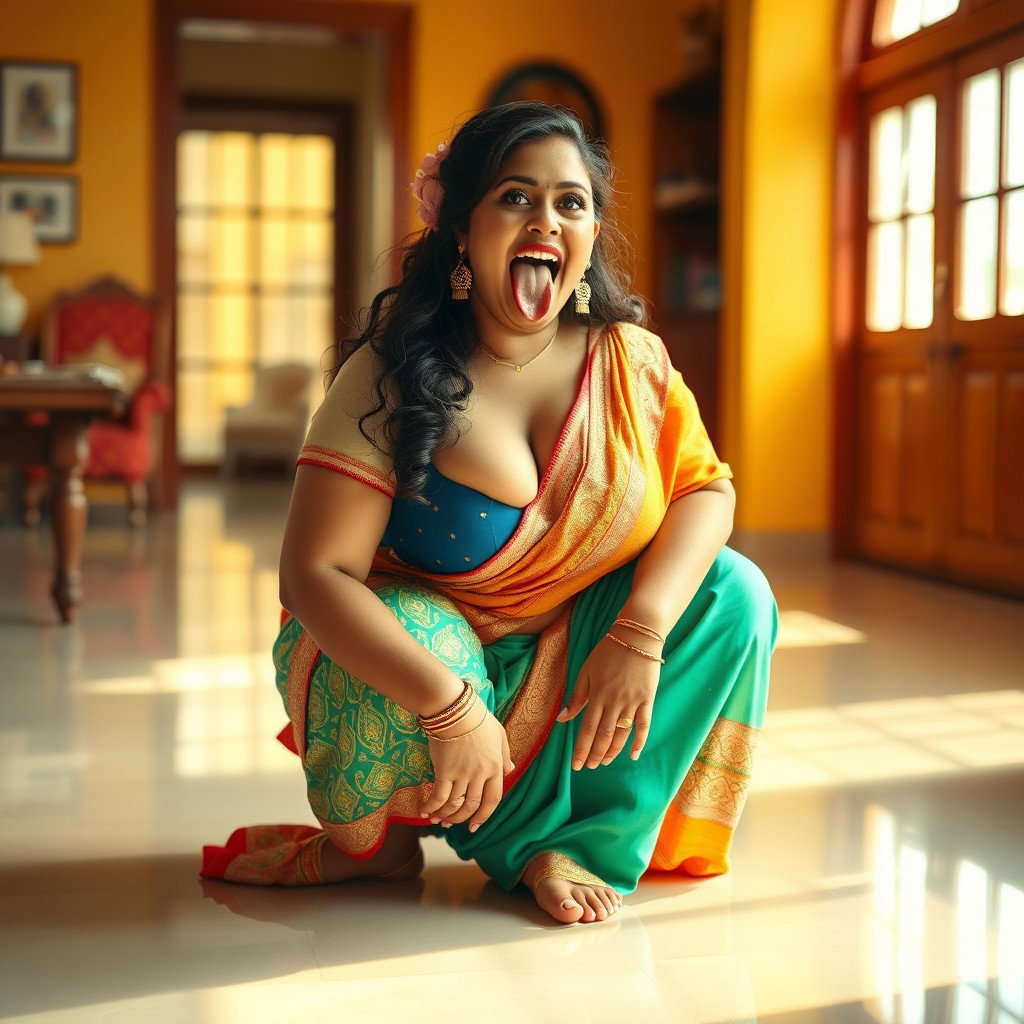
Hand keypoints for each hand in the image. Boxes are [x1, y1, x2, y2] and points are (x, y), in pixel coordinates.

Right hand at [420, 704, 514, 832]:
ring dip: (445, 816)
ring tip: (437, 821)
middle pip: (472, 805)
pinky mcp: (444, 771)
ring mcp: (462, 774)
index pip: (493, 800)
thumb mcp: (500, 734)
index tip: (475, 825)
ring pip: (454, 804)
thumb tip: (510, 770)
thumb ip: (506, 755)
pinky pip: (438, 796)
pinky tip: (424, 812)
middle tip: (451, 825)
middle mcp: (480, 775)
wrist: (456, 709)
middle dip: (461, 819)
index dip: (484, 816)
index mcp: (496, 767)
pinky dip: (431, 807)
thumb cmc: (479, 718)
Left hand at [555, 629, 661, 768]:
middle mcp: (614, 702)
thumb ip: (576, 696)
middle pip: (604, 735)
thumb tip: (562, 719)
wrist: (637, 637)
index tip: (576, 765)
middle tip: (590, 767)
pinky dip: (639, 742)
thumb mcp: (587, 670)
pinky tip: (633, 755)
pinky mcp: (647, 700)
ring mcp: (632, 702)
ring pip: (622, 734)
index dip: (581, 749)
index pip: (587, 729)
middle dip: (595, 754)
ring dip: (613, 751)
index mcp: (597, 695)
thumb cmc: (608, 652)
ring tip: (605, 762)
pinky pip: (644, 726)